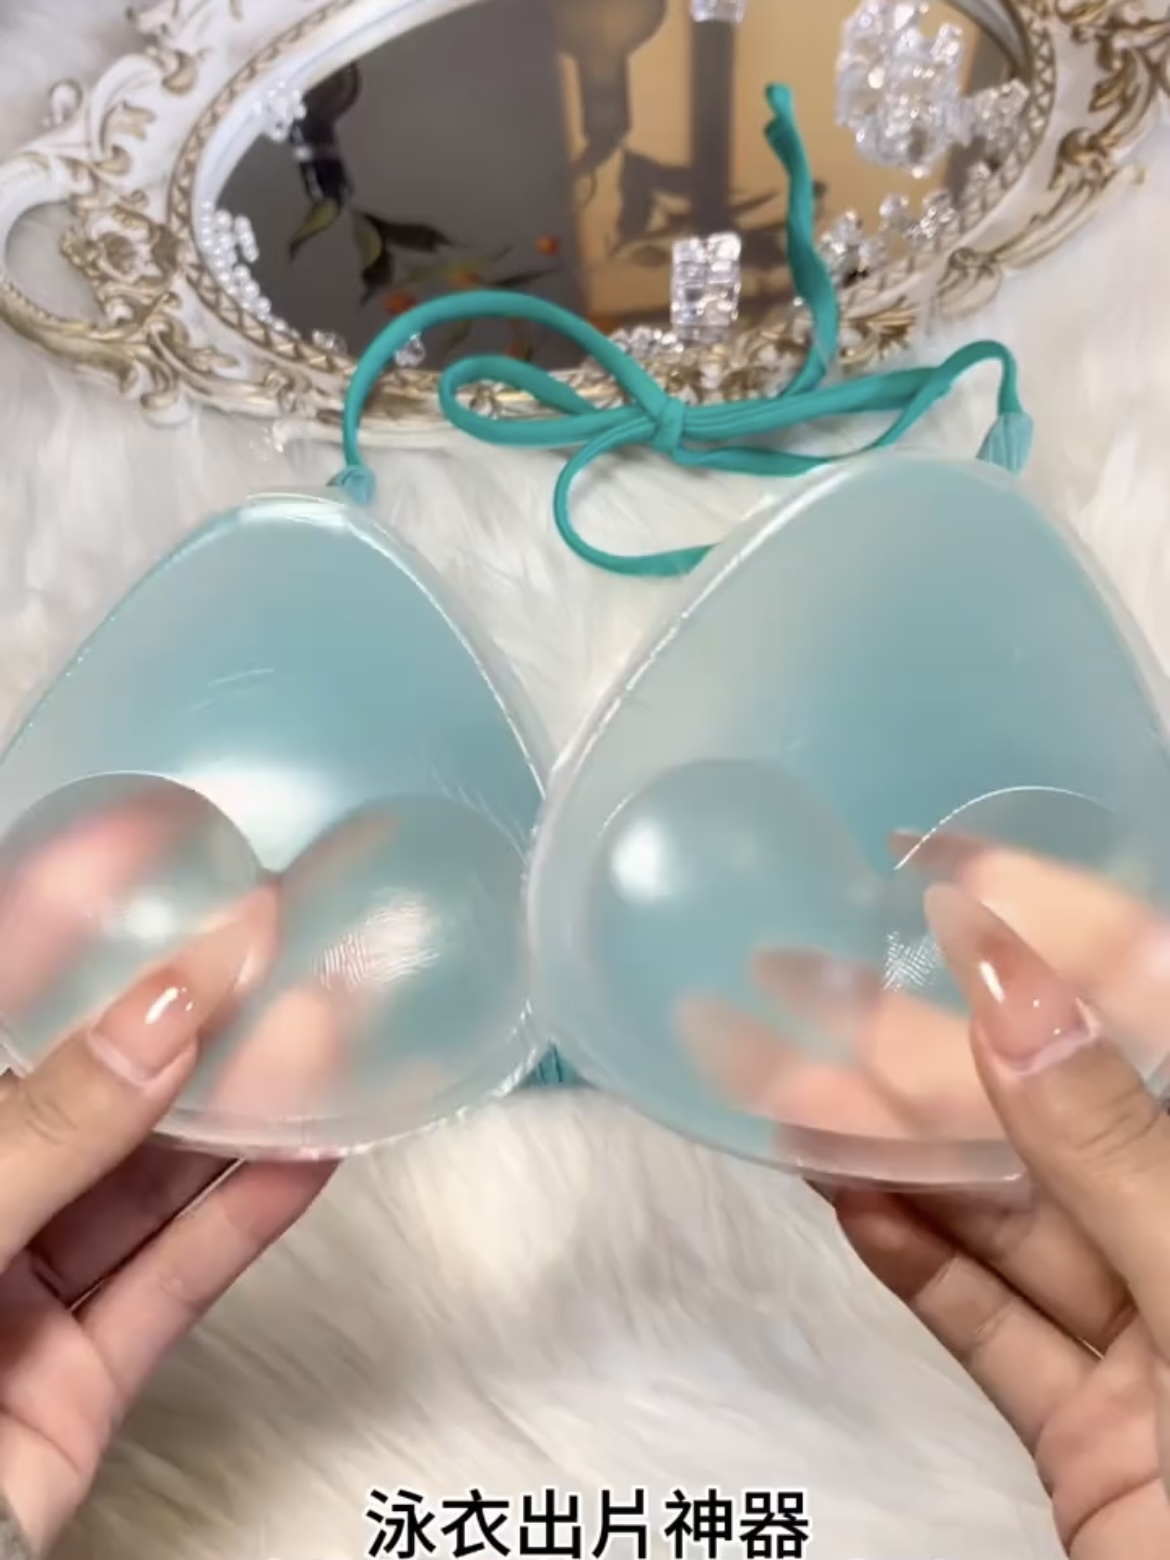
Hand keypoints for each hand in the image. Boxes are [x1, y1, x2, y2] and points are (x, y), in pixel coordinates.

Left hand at [0, 810, 334, 1555]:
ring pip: (147, 1187)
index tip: (152, 853)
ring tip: (330, 1034)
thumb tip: (164, 1012)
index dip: (64, 928)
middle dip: (188, 1024)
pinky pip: (173, 1287)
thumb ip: (46, 1126)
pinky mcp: (77, 1385)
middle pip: (91, 1096)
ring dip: (243, 1116)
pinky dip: (249, 1223)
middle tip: (278, 948)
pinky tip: (316, 1153)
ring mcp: (18, 1298)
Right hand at [684, 839, 1169, 1555]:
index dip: (1079, 944)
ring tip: (794, 1084)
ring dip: (900, 1162)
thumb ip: (1117, 1158)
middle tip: (832, 988)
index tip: (963, 874)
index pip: (1164, 1039)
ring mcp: (1154, 1361)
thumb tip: (1015, 989)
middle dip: (945, 1068)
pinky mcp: (1088, 1444)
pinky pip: (989, 1332)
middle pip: (1071, 1138)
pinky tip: (841, 1193)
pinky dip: (913, 1265)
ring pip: (1014, 1233)